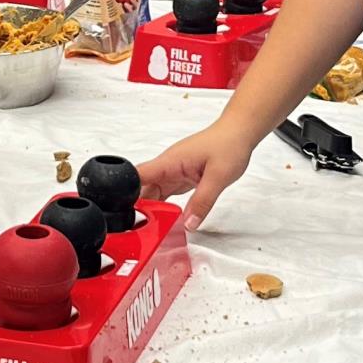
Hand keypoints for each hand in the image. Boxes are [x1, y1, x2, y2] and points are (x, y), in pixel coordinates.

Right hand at [136, 120, 261, 231]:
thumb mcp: (218, 177)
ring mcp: (173, 171)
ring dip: (151, 209)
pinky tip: (166, 218)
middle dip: (138, 208)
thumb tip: (188, 224)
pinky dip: (164, 207)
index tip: (123, 212)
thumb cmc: (229, 145)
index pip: (138, 175)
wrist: (239, 132)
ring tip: (153, 228)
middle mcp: (167, 166)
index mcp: (170, 161)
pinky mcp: (180, 176)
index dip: (126, 192)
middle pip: (142, 189)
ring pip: (153, 193)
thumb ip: (202, 202)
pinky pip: (166, 193)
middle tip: (142, 230)